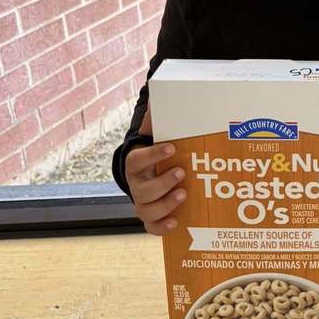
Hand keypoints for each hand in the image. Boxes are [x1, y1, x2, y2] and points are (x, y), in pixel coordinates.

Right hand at [125, 102, 185, 234]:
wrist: (150, 171)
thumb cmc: (159, 151)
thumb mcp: (159, 132)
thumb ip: (160, 117)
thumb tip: (167, 90)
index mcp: (135, 163)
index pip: (137, 159)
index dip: (152, 154)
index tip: (171, 146)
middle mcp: (136, 184)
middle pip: (142, 189)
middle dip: (162, 183)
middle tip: (181, 173)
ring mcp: (143, 202)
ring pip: (146, 209)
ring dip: (165, 204)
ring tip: (183, 194)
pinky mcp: (152, 217)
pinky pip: (150, 227)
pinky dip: (161, 227)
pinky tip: (176, 222)